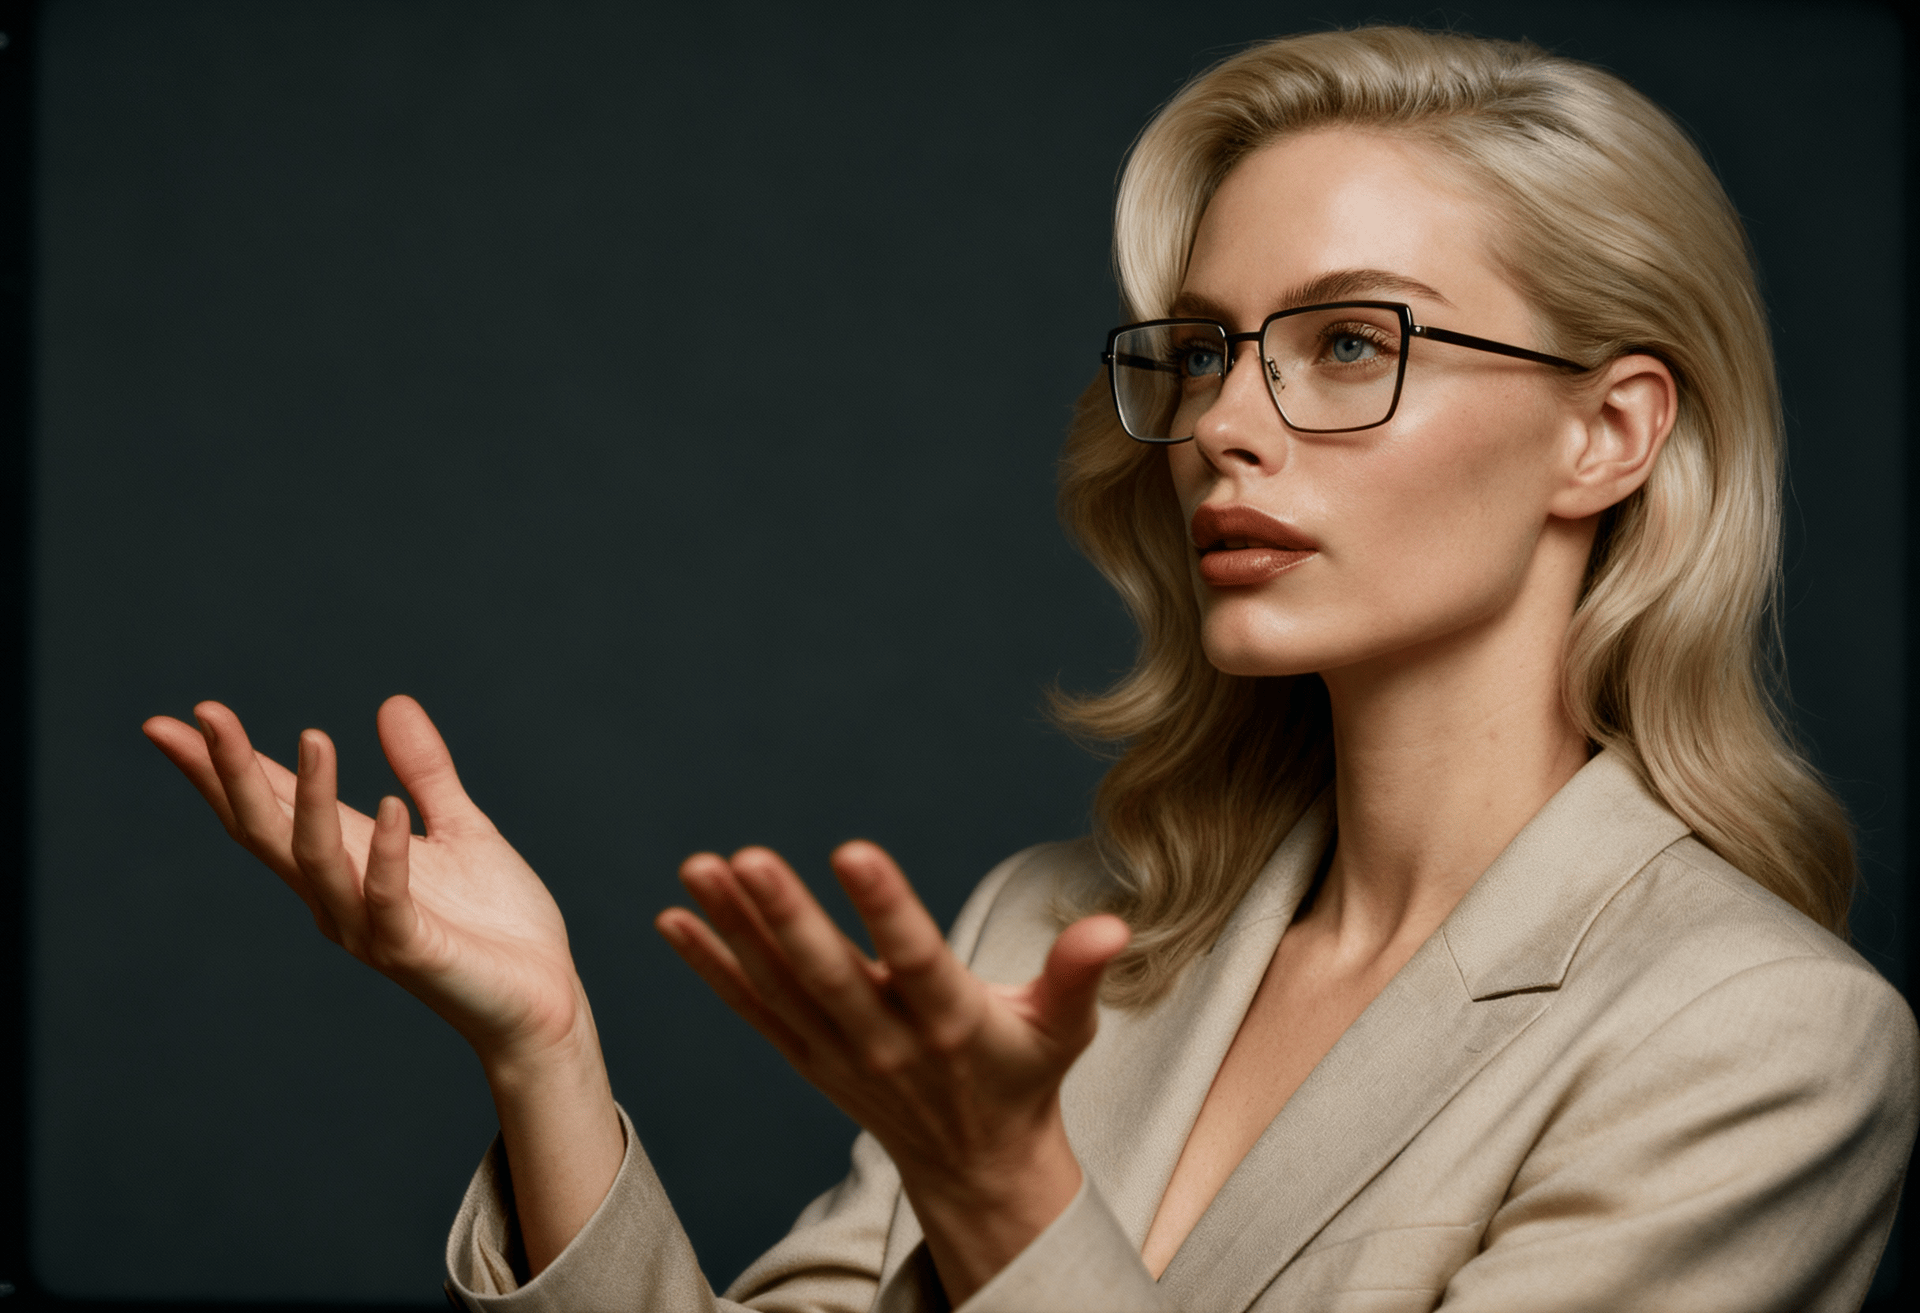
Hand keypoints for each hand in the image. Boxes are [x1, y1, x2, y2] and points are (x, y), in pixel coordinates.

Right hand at [144, 696, 623, 1274]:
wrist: (542, 1000)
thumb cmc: (495, 924)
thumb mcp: (460, 829)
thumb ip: (425, 771)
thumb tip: (393, 703)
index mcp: (347, 865)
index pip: (268, 811)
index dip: (221, 769)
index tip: (172, 722)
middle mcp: (339, 899)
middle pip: (266, 832)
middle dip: (232, 774)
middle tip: (205, 714)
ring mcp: (370, 928)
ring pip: (316, 861)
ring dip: (310, 800)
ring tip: (314, 737)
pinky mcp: (413, 951)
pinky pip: (388, 899)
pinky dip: (389, 853)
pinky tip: (393, 804)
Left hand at [656, 842, 1129, 1303]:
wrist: (974, 1163)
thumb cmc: (1021, 1073)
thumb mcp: (1063, 1028)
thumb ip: (1079, 973)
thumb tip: (1113, 927)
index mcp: (953, 1022)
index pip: (917, 959)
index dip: (885, 907)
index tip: (854, 851)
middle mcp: (888, 1039)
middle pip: (829, 974)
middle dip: (785, 916)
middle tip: (746, 857)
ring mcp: (838, 1052)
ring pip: (779, 986)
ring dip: (734, 928)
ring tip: (699, 868)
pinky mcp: (806, 1055)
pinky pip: (751, 1009)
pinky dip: (711, 967)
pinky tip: (674, 920)